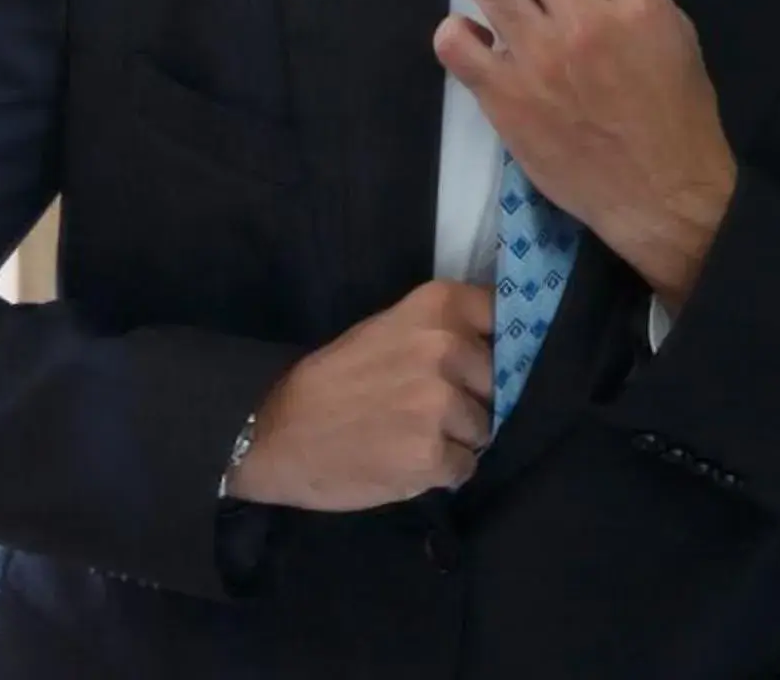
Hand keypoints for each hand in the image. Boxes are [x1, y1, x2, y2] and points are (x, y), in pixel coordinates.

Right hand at [227, 280, 493, 510]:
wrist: (272, 436)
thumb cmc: (333, 382)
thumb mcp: (389, 330)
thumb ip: (444, 331)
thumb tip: (500, 348)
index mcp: (439, 306)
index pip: (506, 317)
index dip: (499, 345)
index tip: (484, 359)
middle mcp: (447, 348)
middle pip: (499, 381)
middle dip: (472, 399)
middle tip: (424, 408)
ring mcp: (441, 403)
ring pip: (484, 428)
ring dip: (455, 438)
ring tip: (408, 435)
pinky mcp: (432, 454)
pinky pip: (464, 467)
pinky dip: (441, 472)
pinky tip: (404, 461)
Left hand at [435, 0, 737, 310]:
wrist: (659, 191)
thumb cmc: (677, 113)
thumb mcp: (676, 34)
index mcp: (636, 4)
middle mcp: (584, 21)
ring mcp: (538, 57)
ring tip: (512, 14)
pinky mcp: (503, 95)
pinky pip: (453, 42)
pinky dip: (460, 35)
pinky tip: (482, 46)